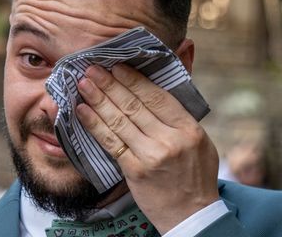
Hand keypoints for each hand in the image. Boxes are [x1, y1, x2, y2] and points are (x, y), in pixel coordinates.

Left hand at [76, 64, 219, 233]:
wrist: (192, 215)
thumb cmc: (195, 174)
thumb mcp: (200, 140)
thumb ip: (179, 115)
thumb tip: (155, 86)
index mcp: (189, 129)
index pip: (157, 97)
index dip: (134, 80)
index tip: (117, 67)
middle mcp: (171, 140)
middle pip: (134, 105)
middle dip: (110, 84)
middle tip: (91, 69)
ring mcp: (151, 156)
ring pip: (119, 120)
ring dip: (98, 99)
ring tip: (83, 84)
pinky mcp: (135, 170)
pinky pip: (110, 142)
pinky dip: (94, 124)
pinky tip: (82, 111)